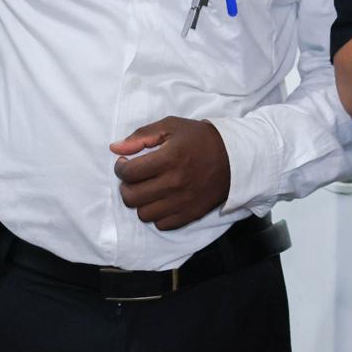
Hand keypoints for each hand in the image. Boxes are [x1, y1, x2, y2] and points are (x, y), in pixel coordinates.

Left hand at [111, 117, 231, 230]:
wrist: (236, 157)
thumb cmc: (201, 139)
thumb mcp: (172, 126)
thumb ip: (141, 136)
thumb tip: (115, 149)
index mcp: (169, 158)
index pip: (129, 173)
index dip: (120, 168)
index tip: (126, 163)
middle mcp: (174, 183)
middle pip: (132, 197)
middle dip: (126, 186)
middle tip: (134, 178)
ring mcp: (183, 202)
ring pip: (144, 214)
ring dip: (141, 202)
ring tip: (148, 190)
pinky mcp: (191, 214)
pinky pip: (162, 224)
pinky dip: (157, 215)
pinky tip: (162, 200)